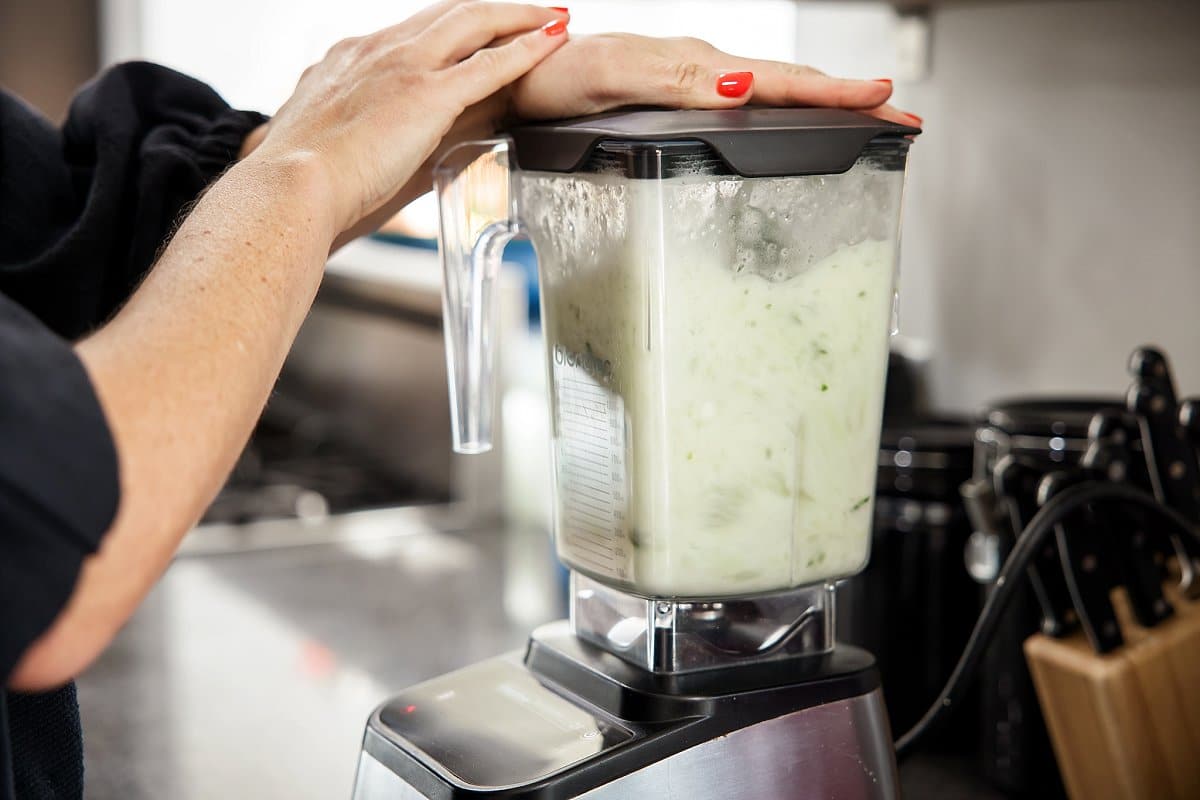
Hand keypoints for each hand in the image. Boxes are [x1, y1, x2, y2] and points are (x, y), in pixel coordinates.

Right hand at [247, 1, 570, 236]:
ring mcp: (404, 67)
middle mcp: (378, 50)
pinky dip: (527, 48)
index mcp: (349, 58)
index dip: (450, 25)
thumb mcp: (325, 144)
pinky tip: (553, 41)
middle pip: (448, 13)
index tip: (475, 27)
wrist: (291, 186)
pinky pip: (490, 63)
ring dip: (519, 16)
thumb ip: (355, 137)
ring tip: (553, 15)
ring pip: (474, 22)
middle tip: (529, 10)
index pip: (412, 30)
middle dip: (492, 9)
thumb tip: (374, 153)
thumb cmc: (302, 183)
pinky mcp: (427, 95)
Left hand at [509, 33, 918, 125]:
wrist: (515, 76)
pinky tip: (787, 121)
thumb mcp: (610, 77)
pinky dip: (778, 109)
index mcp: (695, 68)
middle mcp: (700, 72)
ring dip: (820, 103)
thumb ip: (671, 81)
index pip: (781, 82)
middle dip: (848, 100)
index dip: (836, 96)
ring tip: (864, 117)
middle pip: (788, 85)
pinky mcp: (675, 97)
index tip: (887, 105)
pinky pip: (741, 102)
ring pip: (770, 91)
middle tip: (899, 116)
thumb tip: (737, 90)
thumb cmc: (554, 77)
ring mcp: (690, 84)